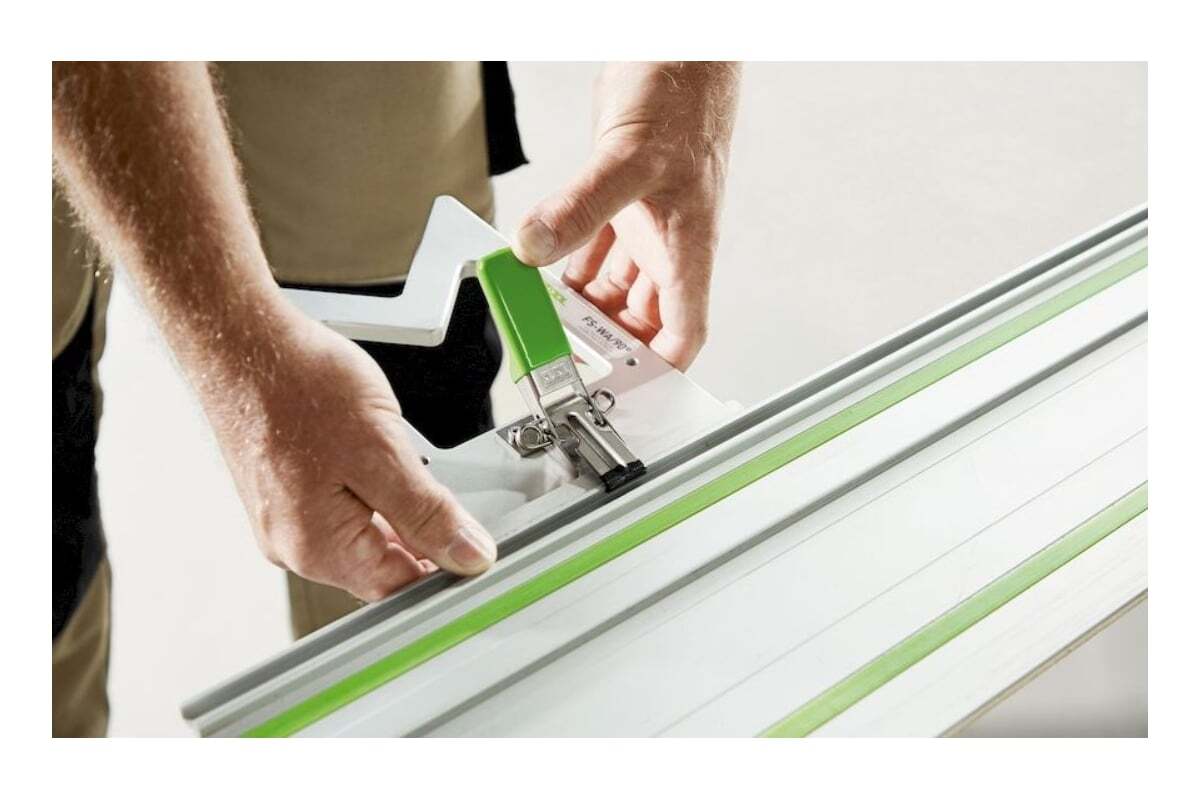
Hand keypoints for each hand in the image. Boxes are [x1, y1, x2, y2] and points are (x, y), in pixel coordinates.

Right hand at [210, 310, 496, 601]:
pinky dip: (368, 489)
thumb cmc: (297, 384)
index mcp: (317, 546)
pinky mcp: (282, 493)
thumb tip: (468, 556)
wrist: (241, 339)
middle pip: (381, 564)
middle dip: (421, 532)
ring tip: (396, 452)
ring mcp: (283, 520)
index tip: (477, 548)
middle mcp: (292, 544)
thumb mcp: (382, 451)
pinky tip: (372, 451)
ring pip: (363, 533)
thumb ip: (428, 513)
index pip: (399, 588)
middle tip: (443, 484)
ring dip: (394, 506)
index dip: (446, 569)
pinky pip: (340, 509)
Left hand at [514, 62, 740, 369]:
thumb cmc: (685, 97)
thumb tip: (533, 248)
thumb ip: (580, 209)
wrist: (681, 52)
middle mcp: (668, 243)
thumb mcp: (628, 159)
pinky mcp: (623, 199)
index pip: (682, 331)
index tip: (626, 393)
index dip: (659, 370)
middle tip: (564, 359)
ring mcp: (646, 223)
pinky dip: (571, 265)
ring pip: (615, 286)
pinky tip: (546, 272)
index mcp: (687, 249)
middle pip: (641, 319)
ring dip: (582, 306)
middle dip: (607, 343)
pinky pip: (596, 249)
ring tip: (544, 321)